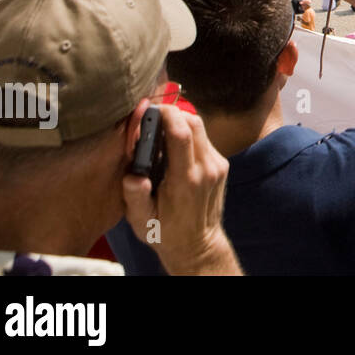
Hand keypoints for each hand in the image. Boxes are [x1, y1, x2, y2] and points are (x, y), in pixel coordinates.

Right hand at [123, 105, 237, 275]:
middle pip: (194, 123)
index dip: (168, 114)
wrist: (197, 245)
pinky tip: (174, 144)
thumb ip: (135, 196)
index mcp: (185, 180)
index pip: (182, 134)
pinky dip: (189, 134)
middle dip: (173, 113)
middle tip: (153, 115)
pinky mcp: (221, 165)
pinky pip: (205, 139)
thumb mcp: (141, 220)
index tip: (151, 108)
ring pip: (202, 128)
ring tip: (160, 128)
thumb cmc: (164, 232)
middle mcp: (206, 169)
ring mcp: (217, 166)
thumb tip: (133, 175)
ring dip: (181, 122)